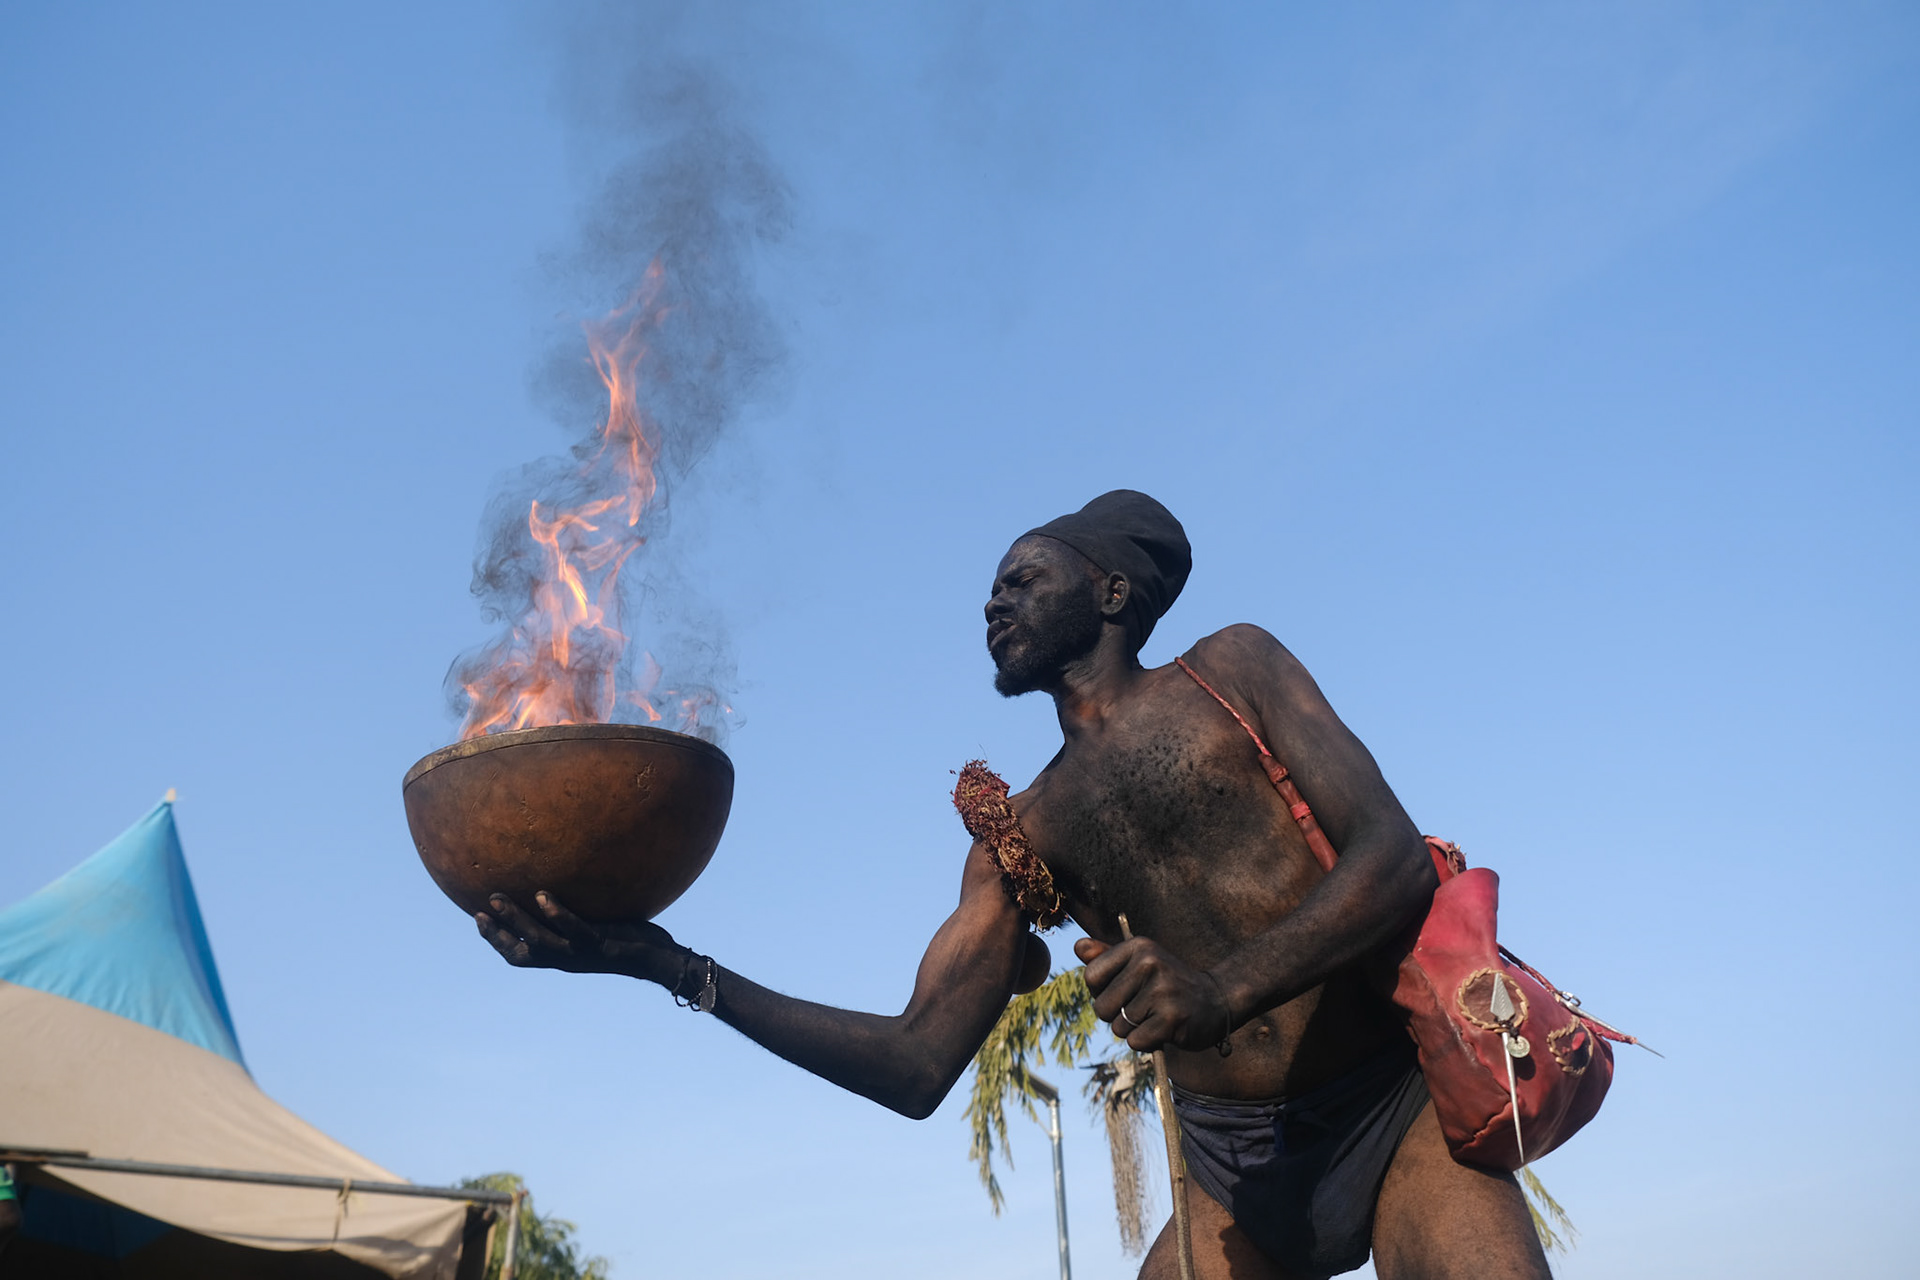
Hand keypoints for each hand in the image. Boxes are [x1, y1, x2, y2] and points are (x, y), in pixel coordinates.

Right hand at [476, 891, 682, 985]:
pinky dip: (557, 913)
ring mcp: (581, 952)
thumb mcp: (597, 928)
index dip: (496, 940)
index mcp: (562, 956)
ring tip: (498, 898)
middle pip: (521, 952)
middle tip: (479, 910)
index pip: (520, 956)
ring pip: (540, 940)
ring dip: (516, 920)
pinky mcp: (599, 943)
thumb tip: (566, 886)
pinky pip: (574, 929)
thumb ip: (579, 916)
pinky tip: (543, 895)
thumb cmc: (630, 941)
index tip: (478, 918)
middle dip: (497, 934)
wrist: (660, 960)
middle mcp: (566, 958)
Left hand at [1074, 934, 1231, 1052]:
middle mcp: (1149, 963)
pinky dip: (1146, 1042)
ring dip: (1134, 1029)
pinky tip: (1164, 1029)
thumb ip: (1106, 956)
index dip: (1101, 992)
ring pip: (1119, 1027)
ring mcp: (1162, 991)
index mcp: (1138, 947)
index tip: (1124, 990)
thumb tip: (1078, 947)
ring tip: (1157, 1016)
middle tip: (1143, 1007)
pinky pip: (1135, 1041)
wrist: (1218, 1000)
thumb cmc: (1169, 982)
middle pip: (1101, 1006)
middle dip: (1116, 1016)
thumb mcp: (1141, 962)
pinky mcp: (1172, 1018)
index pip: (1091, 977)